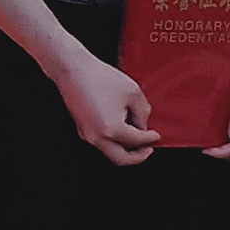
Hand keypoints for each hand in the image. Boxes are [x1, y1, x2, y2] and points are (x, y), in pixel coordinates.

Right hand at [60, 46, 156, 165]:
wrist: (74, 70)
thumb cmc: (99, 77)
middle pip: (122, 159)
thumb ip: (143, 113)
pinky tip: (121, 131)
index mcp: (112, 130)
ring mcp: (87, 135)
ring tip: (136, 139)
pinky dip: (113, 142)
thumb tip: (143, 125)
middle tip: (148, 149)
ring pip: (110, 153)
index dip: (150, 139)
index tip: (155, 136)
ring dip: (125, 150)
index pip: (137, 141)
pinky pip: (101, 143)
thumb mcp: (133, 92)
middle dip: (138, 157)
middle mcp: (97, 137)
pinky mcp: (82, 130)